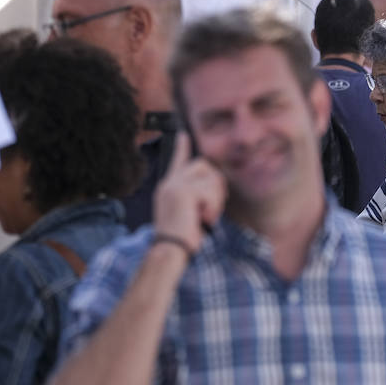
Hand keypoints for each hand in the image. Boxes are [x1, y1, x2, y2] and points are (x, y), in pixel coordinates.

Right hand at [152, 132, 226, 252]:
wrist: (171, 249)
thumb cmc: (182, 237)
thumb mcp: (189, 212)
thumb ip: (196, 196)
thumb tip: (214, 183)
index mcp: (169, 188)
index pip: (178, 162)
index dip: (182, 148)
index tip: (183, 135)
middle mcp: (170, 183)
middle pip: (204, 165)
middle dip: (216, 183)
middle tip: (213, 206)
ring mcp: (175, 185)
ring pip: (212, 179)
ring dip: (216, 201)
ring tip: (204, 217)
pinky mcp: (183, 191)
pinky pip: (211, 192)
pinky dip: (212, 208)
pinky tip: (203, 219)